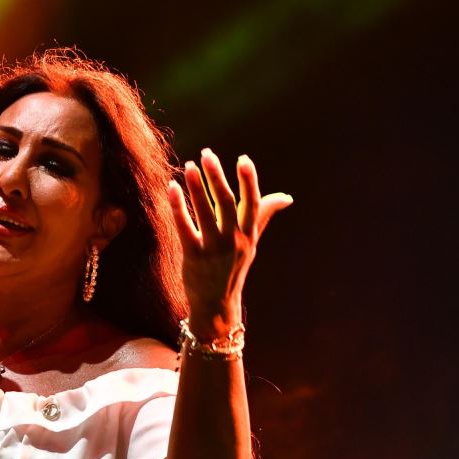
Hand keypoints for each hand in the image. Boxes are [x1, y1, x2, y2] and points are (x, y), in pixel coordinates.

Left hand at [166, 149, 291, 339]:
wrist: (217, 304)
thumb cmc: (233, 268)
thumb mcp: (251, 243)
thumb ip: (263, 216)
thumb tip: (286, 198)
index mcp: (249, 234)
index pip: (252, 203)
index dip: (249, 180)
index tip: (243, 158)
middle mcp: (234, 240)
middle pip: (226, 202)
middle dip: (217, 176)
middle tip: (207, 154)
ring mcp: (214, 248)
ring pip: (205, 211)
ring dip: (196, 186)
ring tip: (189, 166)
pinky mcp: (193, 256)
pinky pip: (184, 227)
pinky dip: (178, 206)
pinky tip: (171, 188)